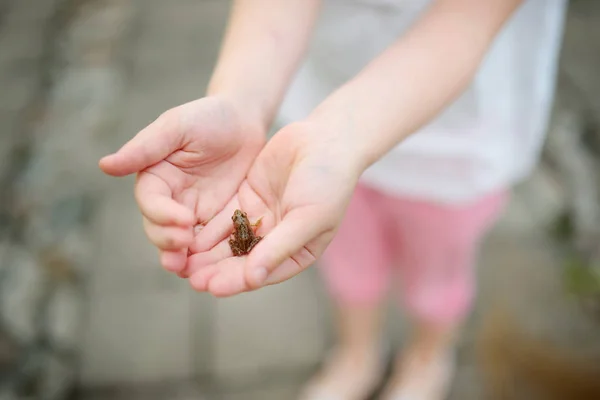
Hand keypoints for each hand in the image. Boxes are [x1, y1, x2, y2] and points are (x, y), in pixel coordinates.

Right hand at [99, 96, 264, 272]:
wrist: (244, 122)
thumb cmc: (208, 117)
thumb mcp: (177, 126)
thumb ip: (145, 147)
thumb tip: (105, 165)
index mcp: (155, 177)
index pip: (151, 202)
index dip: (163, 214)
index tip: (184, 220)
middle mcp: (169, 199)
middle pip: (160, 228)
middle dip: (170, 241)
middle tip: (187, 246)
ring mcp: (192, 212)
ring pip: (180, 242)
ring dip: (183, 257)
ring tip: (191, 271)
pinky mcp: (215, 220)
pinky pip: (208, 242)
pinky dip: (208, 256)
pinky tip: (215, 267)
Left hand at [184, 121, 363, 296]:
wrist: (326, 139)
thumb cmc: (328, 181)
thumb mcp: (308, 217)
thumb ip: (280, 247)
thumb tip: (254, 279)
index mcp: (298, 252)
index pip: (263, 272)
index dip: (238, 281)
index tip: (213, 288)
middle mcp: (277, 240)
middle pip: (242, 261)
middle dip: (217, 270)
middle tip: (191, 279)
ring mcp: (260, 219)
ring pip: (229, 242)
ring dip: (208, 253)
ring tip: (182, 263)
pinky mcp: (247, 199)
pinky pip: (223, 219)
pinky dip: (207, 228)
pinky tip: (189, 236)